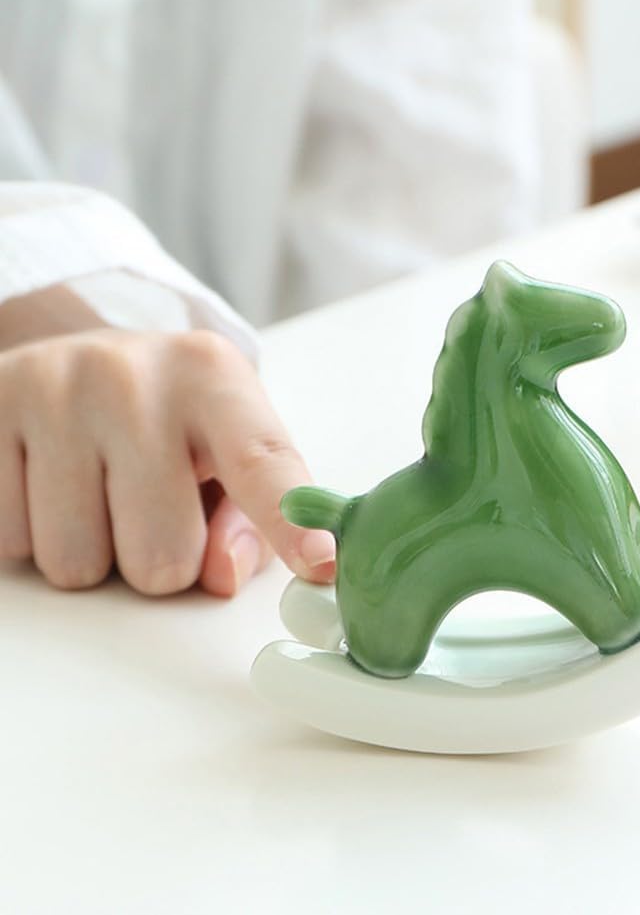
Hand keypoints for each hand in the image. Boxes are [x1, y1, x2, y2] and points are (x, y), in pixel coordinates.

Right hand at [0, 319, 335, 595]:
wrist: (81, 353)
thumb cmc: (174, 420)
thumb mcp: (230, 450)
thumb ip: (249, 519)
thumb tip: (222, 576)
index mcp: (213, 376)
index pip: (260, 462)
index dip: (289, 522)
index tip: (320, 564)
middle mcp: (130, 375)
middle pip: (161, 556)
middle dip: (163, 561)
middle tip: (153, 506)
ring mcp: (48, 390)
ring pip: (76, 565)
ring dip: (95, 553)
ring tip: (100, 489)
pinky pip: (10, 546)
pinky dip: (33, 536)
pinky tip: (50, 481)